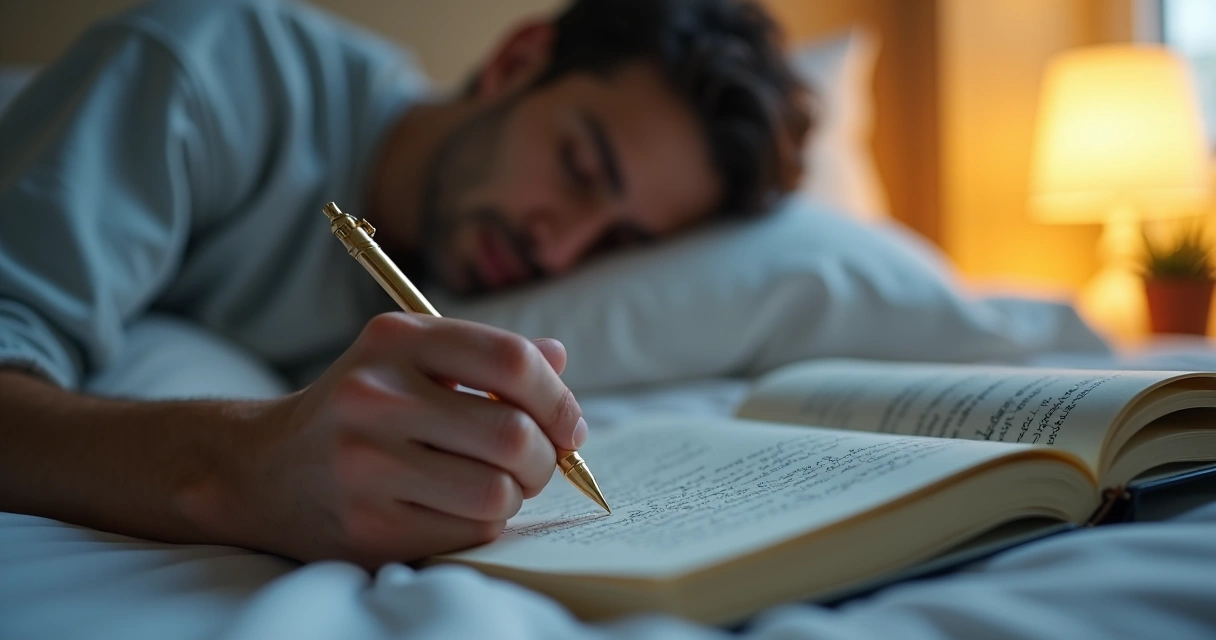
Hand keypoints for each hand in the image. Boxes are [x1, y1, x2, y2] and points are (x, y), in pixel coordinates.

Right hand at [205, 313, 585, 567]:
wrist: (263, 468)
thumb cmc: (361, 408)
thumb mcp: (410, 357)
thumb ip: (485, 354)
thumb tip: (559, 359)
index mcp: (395, 340)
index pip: (511, 361)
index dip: (558, 398)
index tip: (568, 424)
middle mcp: (374, 397)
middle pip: (513, 435)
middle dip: (546, 457)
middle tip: (536, 462)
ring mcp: (366, 466)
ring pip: (497, 492)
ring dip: (515, 494)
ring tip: (493, 483)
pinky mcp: (369, 528)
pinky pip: (469, 531)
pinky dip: (481, 523)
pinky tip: (454, 507)